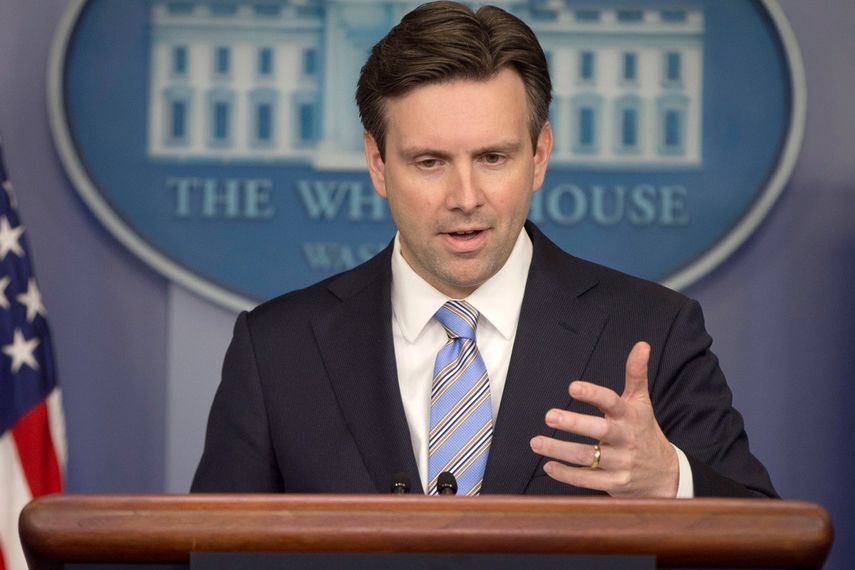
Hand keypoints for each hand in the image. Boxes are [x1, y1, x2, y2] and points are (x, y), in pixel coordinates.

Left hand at [529, 341, 678, 496]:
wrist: (665, 475)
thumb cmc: (644, 431)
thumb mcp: (642, 402)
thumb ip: (636, 374)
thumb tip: (642, 344)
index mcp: (630, 416)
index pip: (612, 402)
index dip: (593, 394)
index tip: (572, 387)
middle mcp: (626, 439)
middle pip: (599, 431)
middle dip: (574, 423)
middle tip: (549, 415)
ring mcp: (621, 463)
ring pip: (587, 457)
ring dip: (559, 450)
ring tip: (536, 442)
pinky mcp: (615, 484)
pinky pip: (587, 480)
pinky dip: (566, 474)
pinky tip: (549, 466)